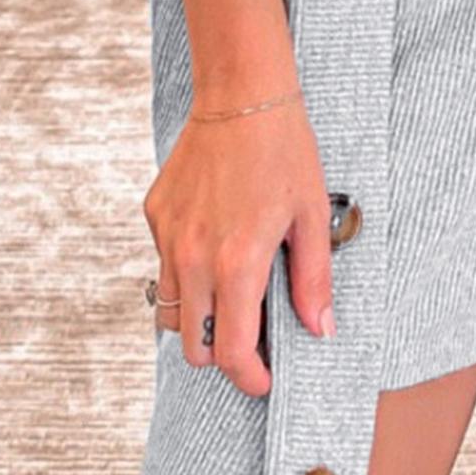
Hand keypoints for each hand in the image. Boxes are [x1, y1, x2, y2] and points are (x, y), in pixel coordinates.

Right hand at [145, 94, 335, 395]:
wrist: (241, 96)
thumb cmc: (284, 152)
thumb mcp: (312, 217)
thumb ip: (314, 280)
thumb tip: (320, 330)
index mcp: (236, 263)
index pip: (230, 351)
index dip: (249, 377)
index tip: (264, 378)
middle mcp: (194, 257)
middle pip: (192, 345)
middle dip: (221, 354)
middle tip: (252, 340)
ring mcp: (168, 236)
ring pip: (171, 311)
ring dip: (198, 319)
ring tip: (231, 299)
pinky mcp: (155, 215)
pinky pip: (165, 265)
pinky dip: (188, 274)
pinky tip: (217, 248)